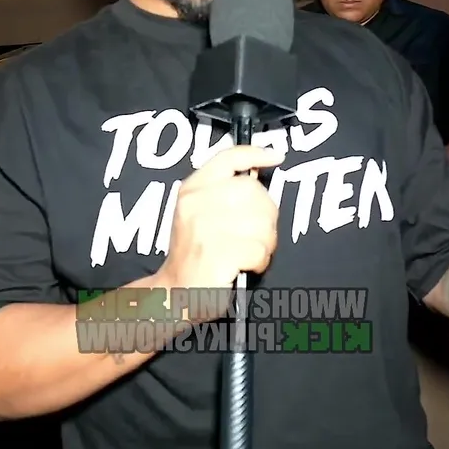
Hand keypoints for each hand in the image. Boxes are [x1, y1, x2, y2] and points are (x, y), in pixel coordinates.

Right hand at [156, 145, 283, 322]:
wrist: (174, 294)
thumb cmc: (193, 254)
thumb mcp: (196, 213)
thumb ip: (221, 191)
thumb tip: (257, 174)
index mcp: (191, 190)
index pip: (227, 159)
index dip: (255, 153)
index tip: (275, 156)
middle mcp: (196, 205)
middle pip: (255, 191)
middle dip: (266, 216)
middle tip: (256, 235)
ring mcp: (206, 229)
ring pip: (262, 223)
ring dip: (265, 242)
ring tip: (250, 253)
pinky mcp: (218, 255)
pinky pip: (259, 249)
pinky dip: (260, 261)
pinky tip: (246, 266)